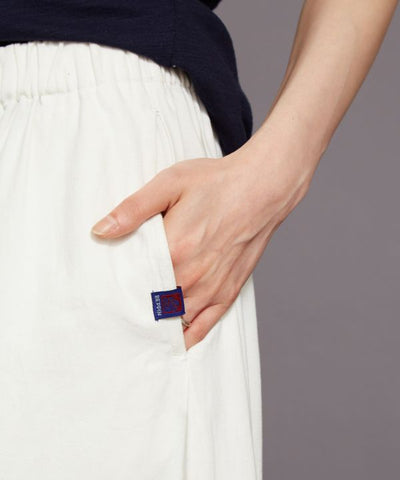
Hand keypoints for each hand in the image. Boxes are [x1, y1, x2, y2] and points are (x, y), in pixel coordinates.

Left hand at [91, 134, 315, 350]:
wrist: (262, 188)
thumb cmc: (216, 183)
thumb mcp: (169, 184)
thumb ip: (133, 209)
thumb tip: (100, 230)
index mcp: (173, 250)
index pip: (134, 285)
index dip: (116, 294)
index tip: (101, 299)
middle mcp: (192, 276)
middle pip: (152, 307)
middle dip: (133, 313)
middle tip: (114, 319)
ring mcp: (212, 288)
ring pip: (176, 321)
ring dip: (156, 328)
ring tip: (137, 336)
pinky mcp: (229, 291)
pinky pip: (205, 326)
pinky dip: (187, 337)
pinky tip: (174, 343)